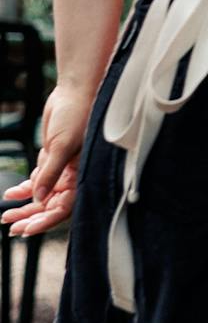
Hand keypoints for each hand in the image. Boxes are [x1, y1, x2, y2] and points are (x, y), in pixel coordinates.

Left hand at [2, 83, 90, 237]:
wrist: (76, 92)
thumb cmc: (78, 116)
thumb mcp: (62, 146)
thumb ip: (50, 173)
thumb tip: (38, 199)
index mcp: (84, 175)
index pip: (65, 207)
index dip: (47, 220)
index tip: (27, 230)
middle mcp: (75, 175)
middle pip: (52, 206)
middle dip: (32, 218)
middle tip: (12, 228)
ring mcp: (63, 168)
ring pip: (43, 195)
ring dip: (25, 207)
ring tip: (5, 217)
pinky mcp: (54, 158)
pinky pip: (38, 180)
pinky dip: (25, 189)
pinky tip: (10, 194)